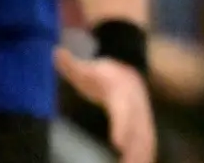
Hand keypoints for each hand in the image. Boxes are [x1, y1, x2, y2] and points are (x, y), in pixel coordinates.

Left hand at [54, 47, 156, 162]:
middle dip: (134, 151)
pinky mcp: (145, 127)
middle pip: (138, 133)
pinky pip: (148, 145)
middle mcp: (136, 108)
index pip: (122, 113)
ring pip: (146, 141)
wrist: (129, 70)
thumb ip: (72, 64)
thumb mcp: (88, 68)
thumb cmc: (104, 74)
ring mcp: (143, 118)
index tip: (117, 144)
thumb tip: (55, 51)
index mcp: (121, 95)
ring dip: (141, 157)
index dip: (121, 128)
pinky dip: (146, 157)